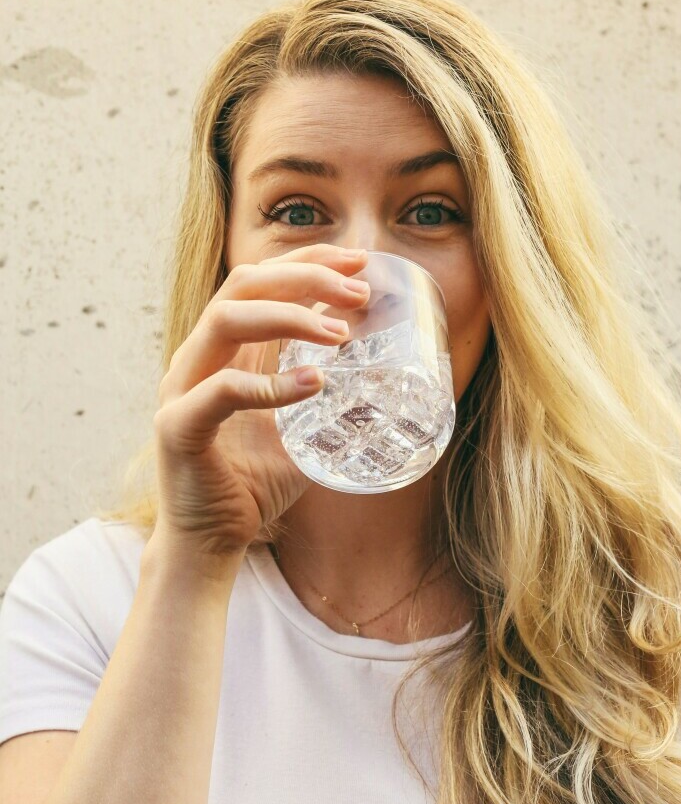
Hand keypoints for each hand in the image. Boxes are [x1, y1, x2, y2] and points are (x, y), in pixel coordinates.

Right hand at [151, 244, 368, 557]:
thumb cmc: (252, 483)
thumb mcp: (297, 428)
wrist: (211, 542)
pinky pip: (223, 391)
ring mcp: (182, 389)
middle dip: (304, 277)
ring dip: (289, 316)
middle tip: (358, 291)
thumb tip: (379, 377)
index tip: (358, 261)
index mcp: (224, 352)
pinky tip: (314, 383)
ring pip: (227, 321)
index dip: (307, 261)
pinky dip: (271, 384)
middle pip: (243, 285)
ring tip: (341, 333)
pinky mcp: (178, 427)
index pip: (260, 282)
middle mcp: (198, 359)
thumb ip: (320, 396)